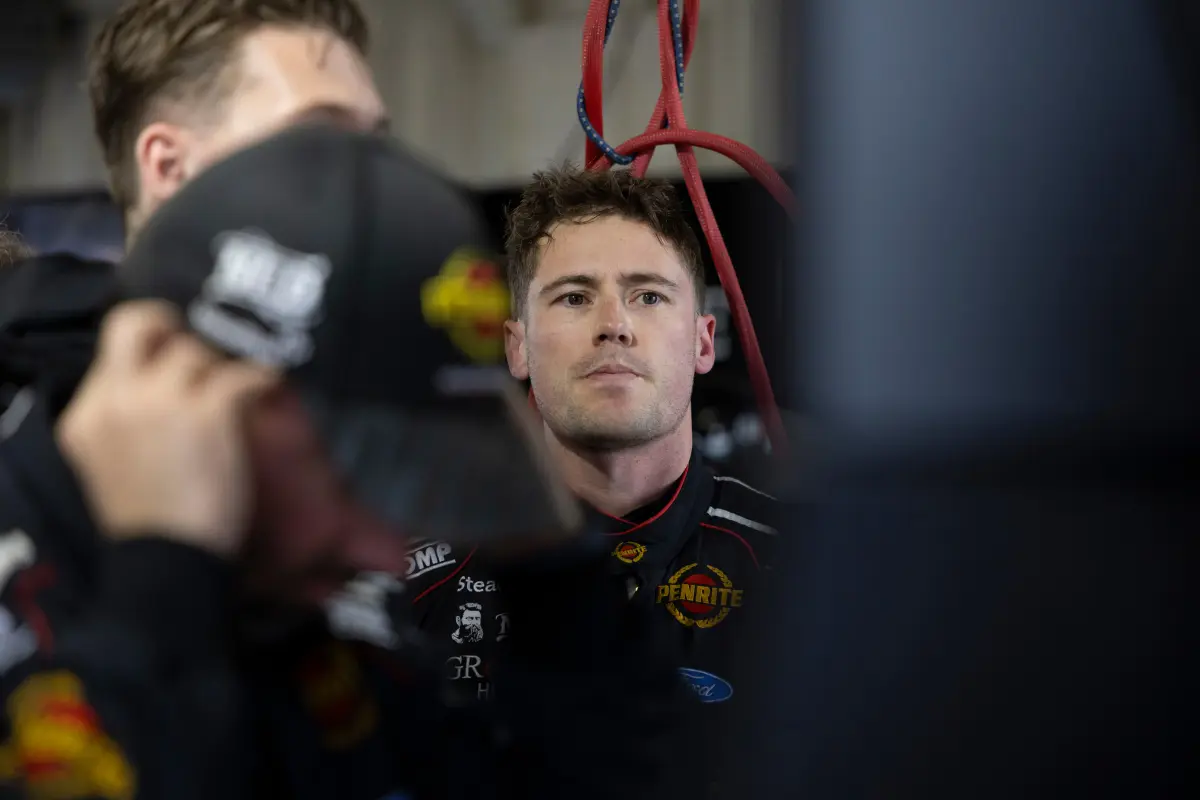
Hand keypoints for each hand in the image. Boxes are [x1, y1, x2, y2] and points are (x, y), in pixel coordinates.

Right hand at [56, 300, 280, 556]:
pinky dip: (261, 377)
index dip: (143, 348)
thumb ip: (119, 425)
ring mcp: (163, 400)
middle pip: (136, 324)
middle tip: (199, 345)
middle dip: (167, 323)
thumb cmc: (143, 526)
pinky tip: (270, 385)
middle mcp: (118, 397)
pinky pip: (242, 374)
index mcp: (86, 416)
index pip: (109, 352)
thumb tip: (153, 399)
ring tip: (237, 386)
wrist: (164, 561)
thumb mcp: (105, 467)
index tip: (166, 355)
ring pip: (195, 352)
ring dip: (219, 366)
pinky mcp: (208, 411)